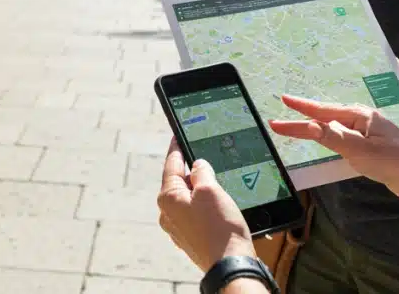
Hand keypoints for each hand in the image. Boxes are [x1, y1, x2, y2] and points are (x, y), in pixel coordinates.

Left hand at [158, 139, 255, 271]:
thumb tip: (196, 164)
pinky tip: (219, 206)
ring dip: (202, 190)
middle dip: (193, 171)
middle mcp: (168, 214)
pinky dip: (206, 206)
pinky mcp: (192, 238)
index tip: (178, 135)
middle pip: (180, 182)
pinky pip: (196, 214)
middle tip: (206, 159)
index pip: (171, 164)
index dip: (177, 147)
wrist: (230, 264)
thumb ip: (201, 171)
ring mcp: (179, 228)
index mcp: (168, 198)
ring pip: (189, 199)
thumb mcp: (210, 189)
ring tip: (218, 184)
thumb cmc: (219, 227)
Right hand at [268, 95, 398, 202]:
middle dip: (307, 113)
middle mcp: (363, 120)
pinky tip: (328, 140)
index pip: (323, 111)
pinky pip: (344, 138)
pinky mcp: (372, 148)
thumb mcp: (359, 150)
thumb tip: (307, 125)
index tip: (282, 100)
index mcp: (360, 115)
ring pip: (336, 127)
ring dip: (318, 124)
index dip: (301, 108)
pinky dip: (330, 137)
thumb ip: (332, 137)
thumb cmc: (393, 161)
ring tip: (300, 122)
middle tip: (286, 109)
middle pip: (328, 115)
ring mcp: (369, 134)